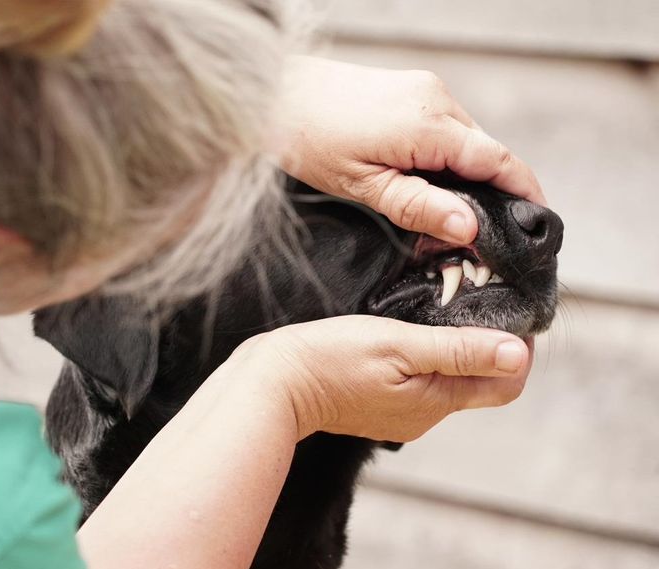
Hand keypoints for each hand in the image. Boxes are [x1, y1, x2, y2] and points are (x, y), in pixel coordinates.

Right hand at [227, 316, 532, 441]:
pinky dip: (427, 357)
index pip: (508, 384)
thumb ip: (458, 350)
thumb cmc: (330, 358)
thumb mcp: (398, 344)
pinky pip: (422, 382)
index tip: (507, 308)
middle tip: (473, 298)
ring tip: (440, 308)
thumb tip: (518, 353)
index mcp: (437, 402)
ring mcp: (404, 413)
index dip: (517, 348)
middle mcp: (427, 415)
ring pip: (451, 379)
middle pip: (481, 381)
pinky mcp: (383, 405)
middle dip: (488, 344)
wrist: (275, 384)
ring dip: (456, 347)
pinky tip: (409, 331)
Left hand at [279, 56, 545, 245]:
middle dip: (493, 193)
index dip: (524, 193)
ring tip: (449, 214)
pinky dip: (446, 158)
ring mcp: (426, 90)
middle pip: (486, 153)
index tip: (537, 223)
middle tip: (486, 235)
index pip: (498, 161)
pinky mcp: (413, 91)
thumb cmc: (308, 139)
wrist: (273, 96)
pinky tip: (426, 182)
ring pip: (466, 142)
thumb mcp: (364, 186)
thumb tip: (470, 228)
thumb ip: (420, 207)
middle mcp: (437, 100)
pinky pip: (445, 129)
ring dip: (466, 176)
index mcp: (430, 125)